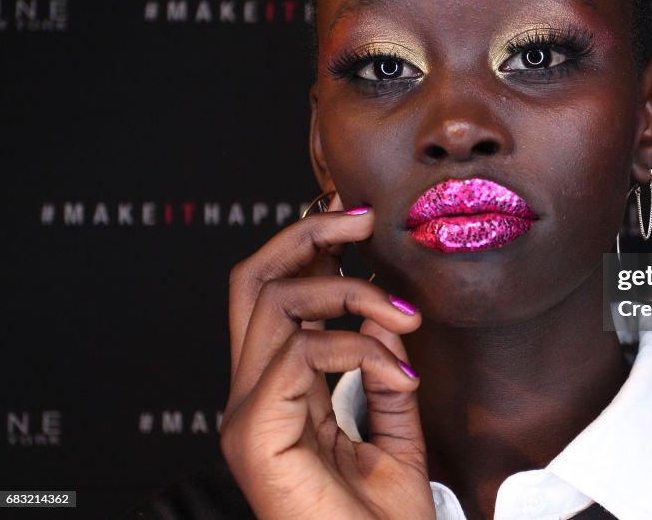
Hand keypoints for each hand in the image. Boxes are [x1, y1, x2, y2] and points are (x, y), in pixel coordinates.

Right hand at [220, 200, 433, 518]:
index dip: (308, 248)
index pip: (273, 297)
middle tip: (360, 219)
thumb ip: (384, 373)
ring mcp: (246, 414)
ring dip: (352, 293)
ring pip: (276, 302)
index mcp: (278, 393)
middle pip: (252, 281)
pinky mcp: (256, 433)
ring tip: (405, 315)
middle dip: (305, 235)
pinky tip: (398, 373)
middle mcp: (252, 396)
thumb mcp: (393, 430)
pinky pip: (302, 352)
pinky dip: (359, 347)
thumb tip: (388, 316)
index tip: (358, 223)